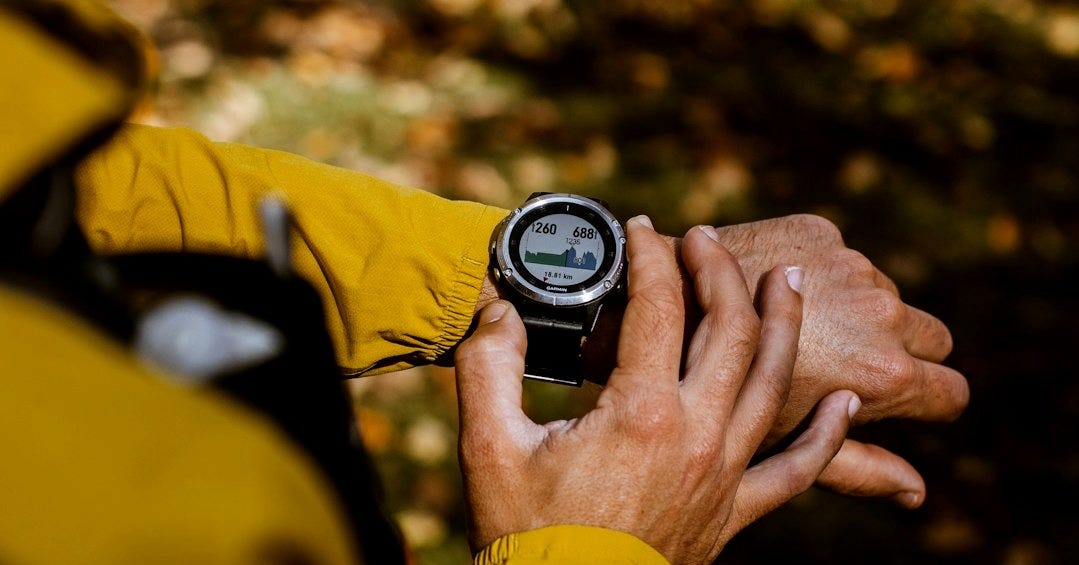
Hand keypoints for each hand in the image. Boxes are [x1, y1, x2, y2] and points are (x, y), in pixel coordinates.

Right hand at [456, 219, 857, 562]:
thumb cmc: (526, 535)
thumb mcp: (489, 445)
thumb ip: (488, 366)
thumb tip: (495, 312)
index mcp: (641, 412)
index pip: (657, 306)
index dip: (650, 255)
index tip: (641, 228)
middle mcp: (697, 434)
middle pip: (730, 330)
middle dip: (720, 272)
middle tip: (709, 238)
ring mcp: (724, 474)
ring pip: (773, 383)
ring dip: (785, 325)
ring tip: (791, 281)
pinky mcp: (733, 513)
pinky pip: (798, 471)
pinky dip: (829, 437)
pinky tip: (848, 406)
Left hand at [706, 214, 969, 506]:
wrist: (656, 312)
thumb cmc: (713, 400)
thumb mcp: (784, 448)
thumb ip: (859, 468)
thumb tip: (917, 494)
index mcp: (882, 374)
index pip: (948, 392)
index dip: (928, 402)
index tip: (902, 402)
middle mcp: (880, 314)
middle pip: (932, 336)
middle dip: (905, 350)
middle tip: (852, 363)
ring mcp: (851, 267)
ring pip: (885, 293)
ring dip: (857, 308)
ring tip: (799, 326)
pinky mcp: (818, 229)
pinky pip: (841, 256)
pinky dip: (819, 270)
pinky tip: (770, 288)